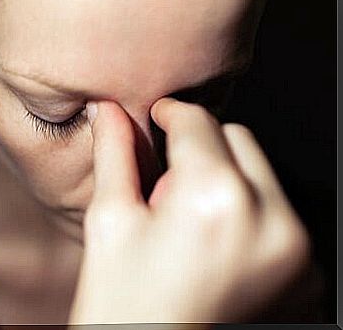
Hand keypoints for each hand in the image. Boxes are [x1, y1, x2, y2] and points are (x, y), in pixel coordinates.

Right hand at [68, 99, 309, 325]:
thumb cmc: (123, 306)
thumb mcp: (110, 223)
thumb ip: (114, 156)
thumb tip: (107, 110)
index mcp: (214, 202)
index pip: (200, 122)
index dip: (172, 113)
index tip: (159, 116)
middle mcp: (271, 222)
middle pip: (238, 139)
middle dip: (201, 148)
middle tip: (167, 185)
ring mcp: (298, 253)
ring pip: (261, 173)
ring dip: (226, 179)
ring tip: (190, 221)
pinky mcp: (307, 274)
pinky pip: (279, 212)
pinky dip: (249, 212)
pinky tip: (214, 243)